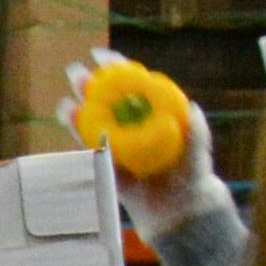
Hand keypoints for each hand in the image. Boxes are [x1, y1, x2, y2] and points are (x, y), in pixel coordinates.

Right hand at [64, 47, 225, 241]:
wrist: (180, 210)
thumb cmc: (192, 176)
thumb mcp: (198, 150)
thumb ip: (197, 131)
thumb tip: (193, 108)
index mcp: (150, 114)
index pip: (131, 84)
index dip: (115, 68)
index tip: (100, 55)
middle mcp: (130, 125)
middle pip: (105, 98)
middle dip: (88, 83)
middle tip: (75, 72)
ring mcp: (116, 144)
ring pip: (92, 119)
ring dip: (76, 106)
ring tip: (67, 98)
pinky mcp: (105, 165)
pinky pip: (87, 147)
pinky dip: (77, 133)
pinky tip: (68, 122)